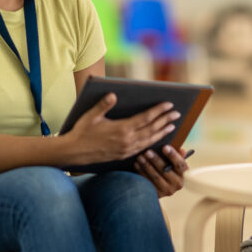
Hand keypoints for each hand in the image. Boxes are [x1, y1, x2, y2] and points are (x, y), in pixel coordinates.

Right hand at [64, 93, 179, 165]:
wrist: (74, 152)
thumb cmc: (82, 132)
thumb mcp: (91, 115)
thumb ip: (103, 105)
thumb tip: (113, 95)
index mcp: (121, 129)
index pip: (145, 118)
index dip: (159, 111)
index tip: (169, 104)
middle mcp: (127, 141)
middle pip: (152, 129)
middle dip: (166, 120)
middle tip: (177, 113)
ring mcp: (126, 150)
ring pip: (149, 140)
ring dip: (162, 132)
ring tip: (172, 125)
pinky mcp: (123, 155)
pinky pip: (143, 148)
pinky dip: (152, 142)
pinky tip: (156, 139)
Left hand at [135, 145, 188, 196]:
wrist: (159, 185)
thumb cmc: (166, 167)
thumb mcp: (173, 161)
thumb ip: (177, 154)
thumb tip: (181, 150)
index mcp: (183, 173)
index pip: (180, 164)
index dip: (173, 155)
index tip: (164, 147)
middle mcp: (177, 184)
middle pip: (166, 170)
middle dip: (156, 160)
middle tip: (147, 151)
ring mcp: (167, 190)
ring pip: (156, 177)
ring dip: (147, 166)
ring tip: (140, 157)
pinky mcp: (157, 194)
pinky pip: (148, 182)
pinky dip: (141, 173)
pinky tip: (136, 165)